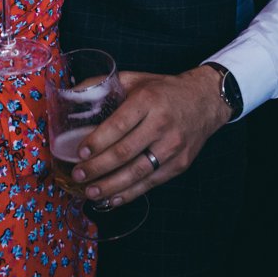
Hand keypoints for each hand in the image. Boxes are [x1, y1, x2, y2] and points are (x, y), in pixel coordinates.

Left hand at [72, 67, 228, 205]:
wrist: (205, 101)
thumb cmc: (164, 90)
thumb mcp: (136, 79)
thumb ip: (105, 84)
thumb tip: (72, 94)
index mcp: (148, 100)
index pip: (119, 125)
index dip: (98, 141)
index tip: (81, 152)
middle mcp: (162, 124)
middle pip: (125, 152)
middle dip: (97, 167)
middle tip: (78, 174)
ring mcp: (173, 147)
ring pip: (137, 172)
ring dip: (110, 186)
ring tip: (90, 191)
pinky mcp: (180, 164)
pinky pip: (151, 183)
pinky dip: (130, 194)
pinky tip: (112, 198)